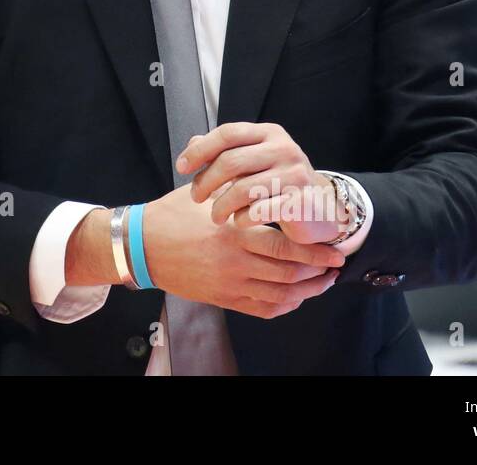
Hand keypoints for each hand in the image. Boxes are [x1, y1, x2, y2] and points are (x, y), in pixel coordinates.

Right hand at [143, 184, 342, 318]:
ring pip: (280, 295)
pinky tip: (294, 298)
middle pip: (289, 273)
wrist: (141, 245)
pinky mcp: (222, 298)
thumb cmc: (171, 216)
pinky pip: (261, 309)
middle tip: (335, 266)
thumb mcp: (201, 194)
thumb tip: (257, 166)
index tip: (334, 248)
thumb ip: (232, 185)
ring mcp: (229, 283)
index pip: (286, 245)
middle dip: (319, 272)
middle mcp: (235, 261)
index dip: (315, 250)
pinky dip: (283, 306)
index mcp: (234, 232)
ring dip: (307, 291)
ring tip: (322, 283)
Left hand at [174, 122, 341, 243]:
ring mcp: (295, 174)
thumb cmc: (276, 183)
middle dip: (206, 181)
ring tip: (215, 216)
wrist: (318, 209)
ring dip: (220, 206)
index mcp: (270, 133)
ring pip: (242, 189)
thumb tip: (192, 142)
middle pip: (231, 161)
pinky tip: (238, 222)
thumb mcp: (252, 161)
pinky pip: (258, 211)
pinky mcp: (300, 201)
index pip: (228, 133)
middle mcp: (285, 148)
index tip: (180, 167)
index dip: (200, 150)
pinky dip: (242, 219)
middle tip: (195, 197)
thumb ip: (224, 151)